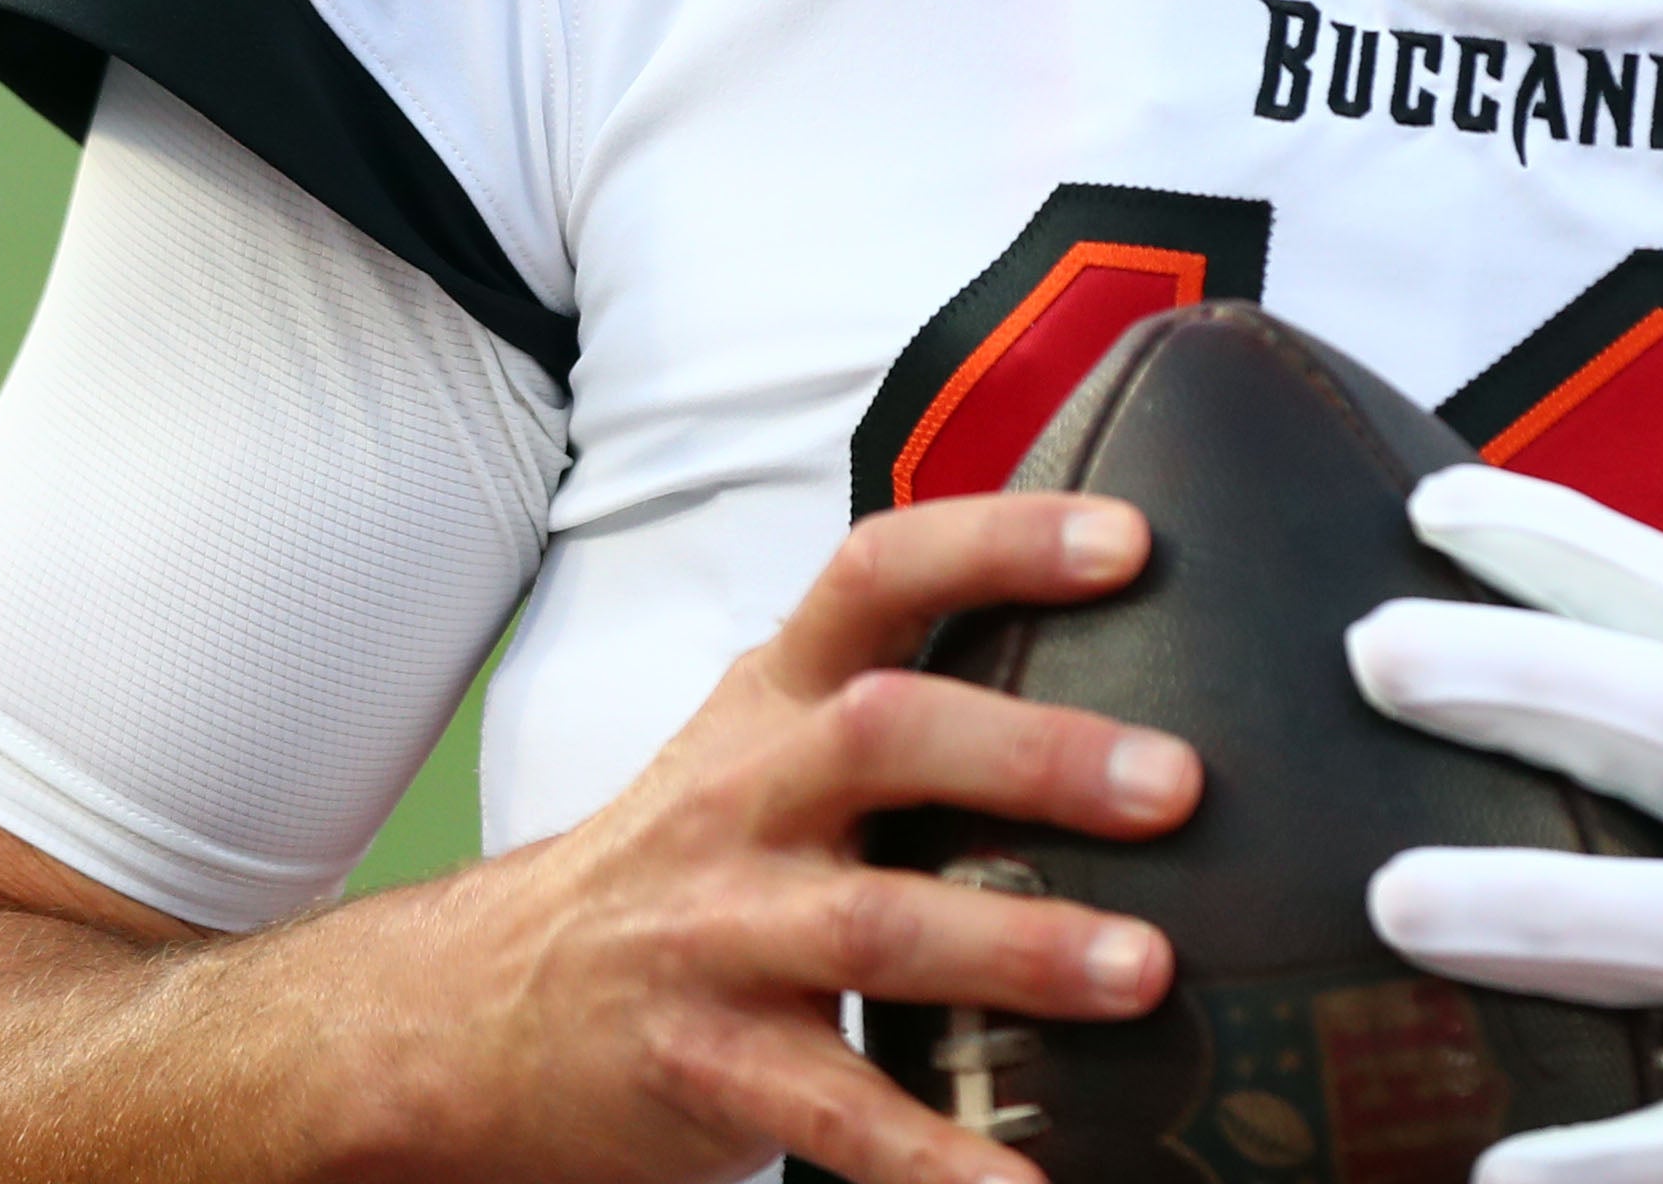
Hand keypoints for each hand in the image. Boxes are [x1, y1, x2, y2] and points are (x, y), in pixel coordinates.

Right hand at [390, 489, 1198, 1183]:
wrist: (488, 1005)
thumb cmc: (683, 859)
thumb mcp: (763, 740)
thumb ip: (903, 693)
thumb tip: (1113, 674)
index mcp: (773, 700)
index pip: (876, 577)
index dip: (996, 543)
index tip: (1125, 540)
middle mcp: (745, 798)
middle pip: (884, 738)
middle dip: (1033, 756)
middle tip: (1173, 785)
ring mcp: (720, 933)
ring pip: (874, 927)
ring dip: (1019, 948)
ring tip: (1142, 970)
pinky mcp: (712, 1065)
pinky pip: (836, 1115)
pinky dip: (937, 1157)